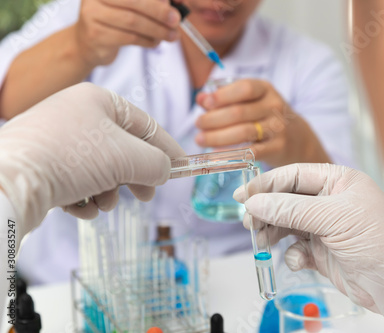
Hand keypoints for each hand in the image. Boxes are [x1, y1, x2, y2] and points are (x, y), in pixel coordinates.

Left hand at [0, 83, 183, 231]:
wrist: (9, 182)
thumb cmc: (72, 158)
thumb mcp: (128, 158)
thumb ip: (158, 163)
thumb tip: (164, 171)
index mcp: (98, 100)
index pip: (146, 125)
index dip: (168, 148)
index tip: (182, 169)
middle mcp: (76, 114)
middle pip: (123, 149)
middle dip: (134, 177)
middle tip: (145, 196)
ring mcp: (56, 139)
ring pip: (101, 169)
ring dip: (108, 191)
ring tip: (101, 203)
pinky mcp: (41, 163)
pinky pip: (77, 180)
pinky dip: (84, 196)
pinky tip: (78, 206)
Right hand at [74, 0, 181, 66]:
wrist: (85, 45)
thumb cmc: (112, 22)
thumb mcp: (128, 7)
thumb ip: (148, 3)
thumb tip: (173, 4)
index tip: (176, 2)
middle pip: (134, 1)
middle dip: (159, 11)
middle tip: (176, 20)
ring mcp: (92, 14)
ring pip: (133, 21)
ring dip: (157, 30)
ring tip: (171, 35)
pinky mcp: (95, 35)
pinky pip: (129, 38)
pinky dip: (147, 41)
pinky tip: (155, 42)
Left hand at [195, 79, 330, 166]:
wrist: (298, 138)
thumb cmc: (265, 116)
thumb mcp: (250, 101)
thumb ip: (225, 98)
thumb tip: (200, 99)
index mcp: (266, 89)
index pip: (244, 88)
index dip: (222, 96)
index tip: (205, 103)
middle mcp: (274, 107)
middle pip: (239, 113)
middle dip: (213, 119)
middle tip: (198, 124)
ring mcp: (278, 128)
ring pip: (244, 132)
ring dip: (217, 136)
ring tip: (200, 139)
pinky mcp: (278, 148)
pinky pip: (252, 151)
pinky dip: (231, 152)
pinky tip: (216, 153)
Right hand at [234, 163, 383, 331]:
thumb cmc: (380, 241)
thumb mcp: (332, 218)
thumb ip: (290, 209)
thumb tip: (255, 202)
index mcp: (337, 181)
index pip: (293, 176)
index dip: (266, 184)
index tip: (243, 195)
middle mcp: (330, 201)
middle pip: (286, 200)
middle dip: (266, 211)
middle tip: (248, 222)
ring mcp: (325, 227)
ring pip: (287, 225)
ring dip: (273, 233)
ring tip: (262, 241)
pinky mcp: (322, 252)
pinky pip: (296, 249)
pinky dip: (291, 255)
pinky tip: (298, 261)